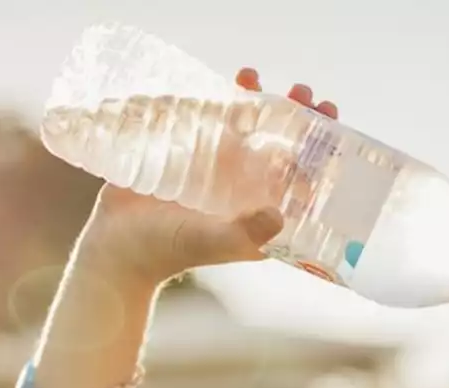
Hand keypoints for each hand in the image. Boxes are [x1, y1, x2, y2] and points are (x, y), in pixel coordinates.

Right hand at [74, 68, 340, 288]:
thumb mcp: (212, 242)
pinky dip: (218, 98)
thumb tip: (279, 215)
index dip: (321, 150)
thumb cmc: (168, 251)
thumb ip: (245, 233)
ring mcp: (217, 169)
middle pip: (280, 143)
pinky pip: (209, 120)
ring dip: (257, 100)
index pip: (302, 176)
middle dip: (295, 116)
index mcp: (262, 210)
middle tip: (303, 93)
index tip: (331, 123)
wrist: (117, 247)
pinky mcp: (188, 153)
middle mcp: (246, 188)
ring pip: (246, 126)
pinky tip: (223, 82)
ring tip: (253, 76)